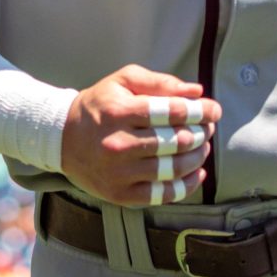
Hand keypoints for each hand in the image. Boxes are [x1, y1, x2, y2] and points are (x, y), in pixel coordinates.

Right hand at [58, 65, 218, 207]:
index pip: (170, 112)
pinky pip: (162, 194)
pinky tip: (196, 172)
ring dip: (197, 157)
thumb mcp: (123, 82)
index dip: (200, 110)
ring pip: (172, 168)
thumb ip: (159, 83)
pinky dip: (186, 185)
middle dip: (201, 133)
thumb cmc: (99, 106)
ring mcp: (119, 172)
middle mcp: (118, 144)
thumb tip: (197, 92)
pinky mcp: (121, 194)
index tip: (214, 109)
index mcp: (119, 112)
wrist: (62, 138)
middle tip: (209, 128)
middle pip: (175, 141)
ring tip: (203, 147)